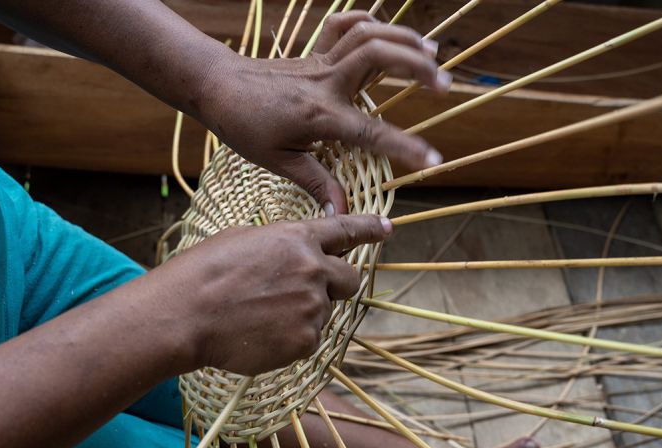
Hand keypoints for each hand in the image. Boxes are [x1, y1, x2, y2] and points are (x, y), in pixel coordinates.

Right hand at [157, 215, 391, 374]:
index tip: (387, 228)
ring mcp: (312, 307)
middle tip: (308, 291)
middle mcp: (313, 270)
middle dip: (337, 284)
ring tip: (262, 315)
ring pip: (326, 311)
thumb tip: (298, 254)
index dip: (369, 228)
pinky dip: (293, 337)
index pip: (346, 230)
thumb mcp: (244, 240)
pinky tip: (261, 332)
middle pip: (351, 279)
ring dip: (305, 312)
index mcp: (297, 239)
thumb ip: (282, 245)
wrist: (184, 315)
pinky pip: (310, 338)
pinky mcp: (306, 340)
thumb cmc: (203, 273)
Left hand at [197, 11, 449, 214]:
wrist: (217, 86)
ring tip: (432, 52)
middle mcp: (326, 83)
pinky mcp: (314, 52)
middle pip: (378, 57)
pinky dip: (368, 20)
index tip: (434, 160)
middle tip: (444, 84)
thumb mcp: (277, 161)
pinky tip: (388, 30)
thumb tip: (341, 213)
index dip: (405, 147)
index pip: (371, 132)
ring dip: (403, 38)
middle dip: (417, 66)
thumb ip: (316, 183)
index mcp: (319, 115)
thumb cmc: (243, 126)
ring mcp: (321, 62)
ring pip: (367, 34)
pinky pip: (343, 25)